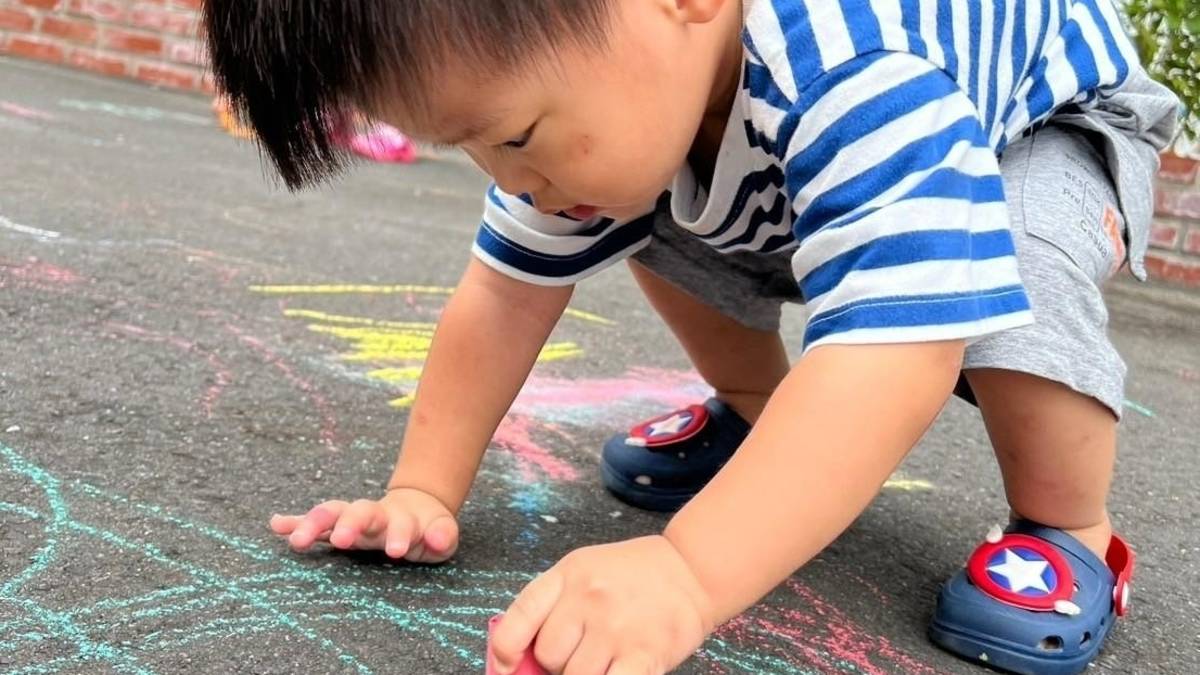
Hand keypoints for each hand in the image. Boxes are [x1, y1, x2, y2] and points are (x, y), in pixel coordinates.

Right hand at [269, 487, 458, 562]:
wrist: (417, 508)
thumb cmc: (428, 527)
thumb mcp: (442, 531)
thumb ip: (442, 534)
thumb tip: (437, 538)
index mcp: (401, 519)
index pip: (399, 524)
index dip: (399, 535)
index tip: (396, 550)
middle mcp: (373, 515)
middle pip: (359, 512)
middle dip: (350, 524)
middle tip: (342, 540)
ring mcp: (353, 519)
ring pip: (332, 513)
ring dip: (315, 523)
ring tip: (296, 540)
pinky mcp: (337, 527)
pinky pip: (314, 522)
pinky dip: (295, 522)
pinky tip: (276, 524)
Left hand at [491, 536, 714, 674]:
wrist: (692, 569)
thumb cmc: (631, 576)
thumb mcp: (584, 572)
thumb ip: (552, 607)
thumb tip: (520, 661)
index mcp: (567, 575)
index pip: (519, 619)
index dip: (505, 652)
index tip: (506, 667)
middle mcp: (588, 599)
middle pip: (548, 657)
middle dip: (558, 665)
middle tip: (580, 653)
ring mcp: (617, 627)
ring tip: (602, 661)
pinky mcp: (645, 654)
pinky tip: (614, 672)